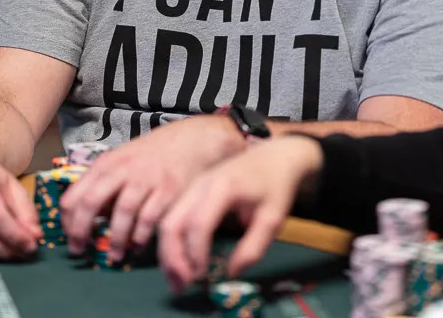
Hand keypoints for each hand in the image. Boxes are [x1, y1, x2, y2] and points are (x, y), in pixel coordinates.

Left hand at [60, 116, 243, 262]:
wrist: (192, 140)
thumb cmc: (153, 155)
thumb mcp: (122, 163)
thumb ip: (104, 187)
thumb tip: (89, 219)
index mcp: (106, 164)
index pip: (75, 194)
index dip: (68, 220)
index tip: (70, 238)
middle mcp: (122, 170)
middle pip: (91, 202)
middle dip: (81, 231)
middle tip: (80, 251)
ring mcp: (146, 179)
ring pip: (122, 213)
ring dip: (115, 239)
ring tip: (114, 256)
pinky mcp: (168, 190)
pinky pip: (149, 218)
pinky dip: (141, 236)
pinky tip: (138, 246)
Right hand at [158, 136, 322, 291]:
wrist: (275, 156)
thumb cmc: (275, 186)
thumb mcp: (272, 219)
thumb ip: (253, 248)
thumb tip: (230, 272)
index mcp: (222, 187)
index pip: (199, 224)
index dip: (196, 254)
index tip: (203, 276)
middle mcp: (200, 185)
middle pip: (172, 223)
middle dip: (173, 258)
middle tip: (182, 285)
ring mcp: (192, 186)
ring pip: (167, 222)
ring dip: (168, 253)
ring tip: (179, 280)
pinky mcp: (191, 191)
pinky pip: (173, 218)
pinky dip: (172, 242)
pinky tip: (181, 262)